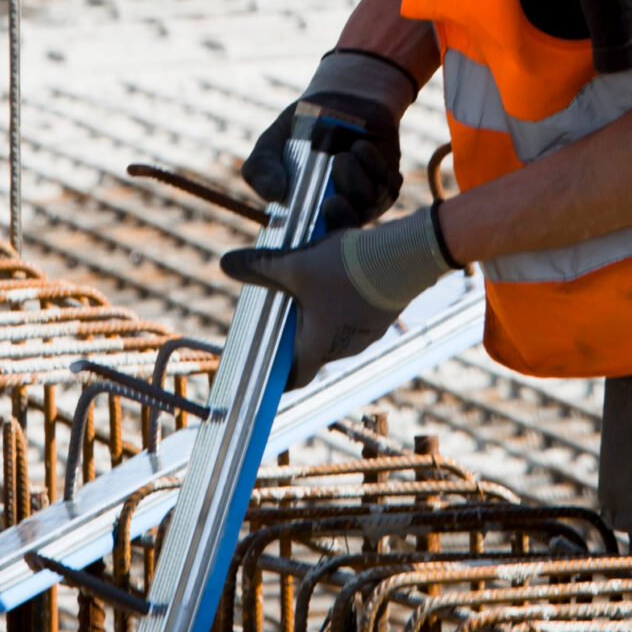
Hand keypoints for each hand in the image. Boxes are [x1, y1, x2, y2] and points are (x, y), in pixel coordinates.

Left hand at [219, 206, 454, 388]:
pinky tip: (338, 262)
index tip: (266, 368)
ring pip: (335, 321)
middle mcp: (345, 346)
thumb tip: (225, 263)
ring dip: (320, 303)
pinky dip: (343, 290)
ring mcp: (368, 330)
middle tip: (281, 307)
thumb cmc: (347, 269)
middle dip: (296, 326)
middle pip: (312, 344)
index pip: (295, 376)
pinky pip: (356, 306)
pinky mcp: (384, 310)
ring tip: (310, 275)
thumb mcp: (295, 265)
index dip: (279, 375)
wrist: (407, 254)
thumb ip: (260, 267)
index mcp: (319, 346)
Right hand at [241, 50, 414, 231]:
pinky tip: (360, 147)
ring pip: (366, 205)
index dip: (314, 244)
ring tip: (341, 156)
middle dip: (340, 219)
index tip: (308, 225)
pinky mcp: (388, 183)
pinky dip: (373, 165)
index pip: (312, 244)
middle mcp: (339, 212)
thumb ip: (260, 169)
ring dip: (355, 182)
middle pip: (344, 230)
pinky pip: (386, 183)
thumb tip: (273, 195)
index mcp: (308, 213)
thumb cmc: (302, 128)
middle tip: (330, 203)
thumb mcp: (271, 145)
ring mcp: (366, 200)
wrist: (341, 99)